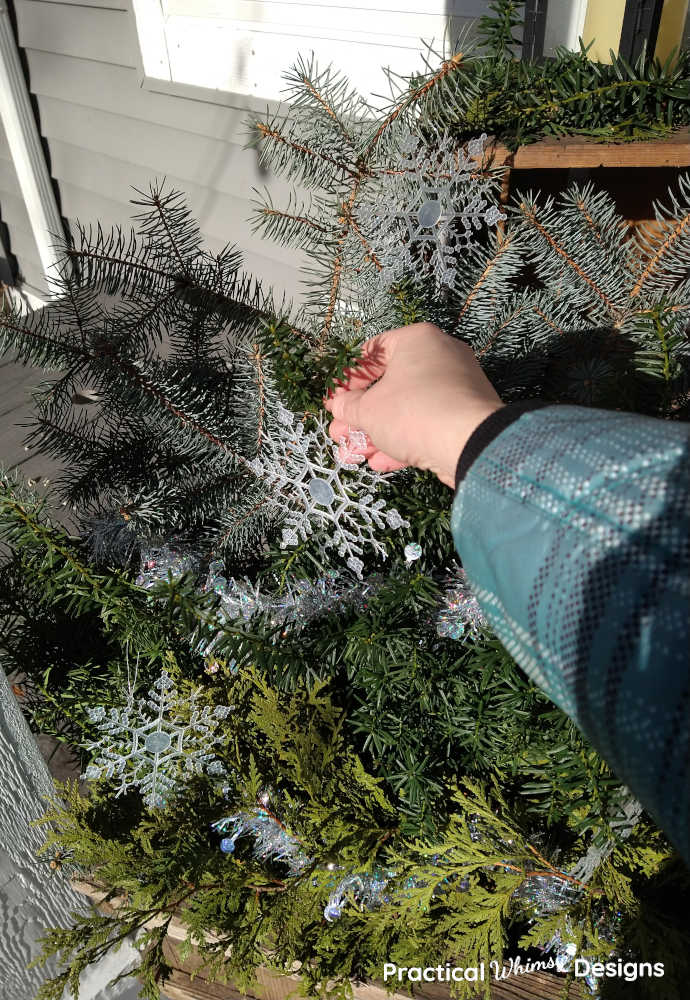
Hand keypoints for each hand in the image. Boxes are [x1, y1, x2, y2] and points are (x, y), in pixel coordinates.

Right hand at [323, 323, 503, 487]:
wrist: (471, 442)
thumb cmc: (413, 412)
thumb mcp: (369, 410)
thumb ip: (348, 406)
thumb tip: (336, 405)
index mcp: (416, 340)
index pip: (373, 351)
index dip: (348, 378)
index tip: (334, 399)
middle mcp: (440, 356)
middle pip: (388, 386)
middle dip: (359, 415)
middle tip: (339, 433)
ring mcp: (456, 387)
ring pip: (406, 409)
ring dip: (376, 434)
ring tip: (353, 454)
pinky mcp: (465, 416)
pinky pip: (427, 424)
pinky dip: (403, 440)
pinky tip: (381, 462)